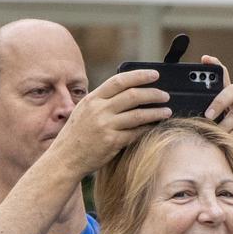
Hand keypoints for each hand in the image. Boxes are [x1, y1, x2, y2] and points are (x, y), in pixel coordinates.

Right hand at [47, 68, 169, 176]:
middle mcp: (99, 110)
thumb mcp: (85, 111)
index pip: (119, 81)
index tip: (154, 75)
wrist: (66, 158)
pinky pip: (136, 132)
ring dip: (156, 112)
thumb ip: (103, 101)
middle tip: (165, 95)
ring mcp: (106, 126)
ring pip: (138, 115)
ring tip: (167, 111)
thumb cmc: (77, 134)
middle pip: (133, 96)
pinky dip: (148, 128)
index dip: (139, 76)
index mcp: (93, 99)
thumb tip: (128, 90)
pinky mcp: (112, 142)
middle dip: (153, 94)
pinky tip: (155, 126)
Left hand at [201, 57, 232, 164]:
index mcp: (229, 98)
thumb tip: (185, 114)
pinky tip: (230, 140)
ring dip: (226, 124)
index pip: (223, 77)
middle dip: (219, 101)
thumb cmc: (228, 143)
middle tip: (208, 115)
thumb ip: (206, 119)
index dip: (216, 65)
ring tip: (217, 133)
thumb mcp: (214, 129)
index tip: (205, 59)